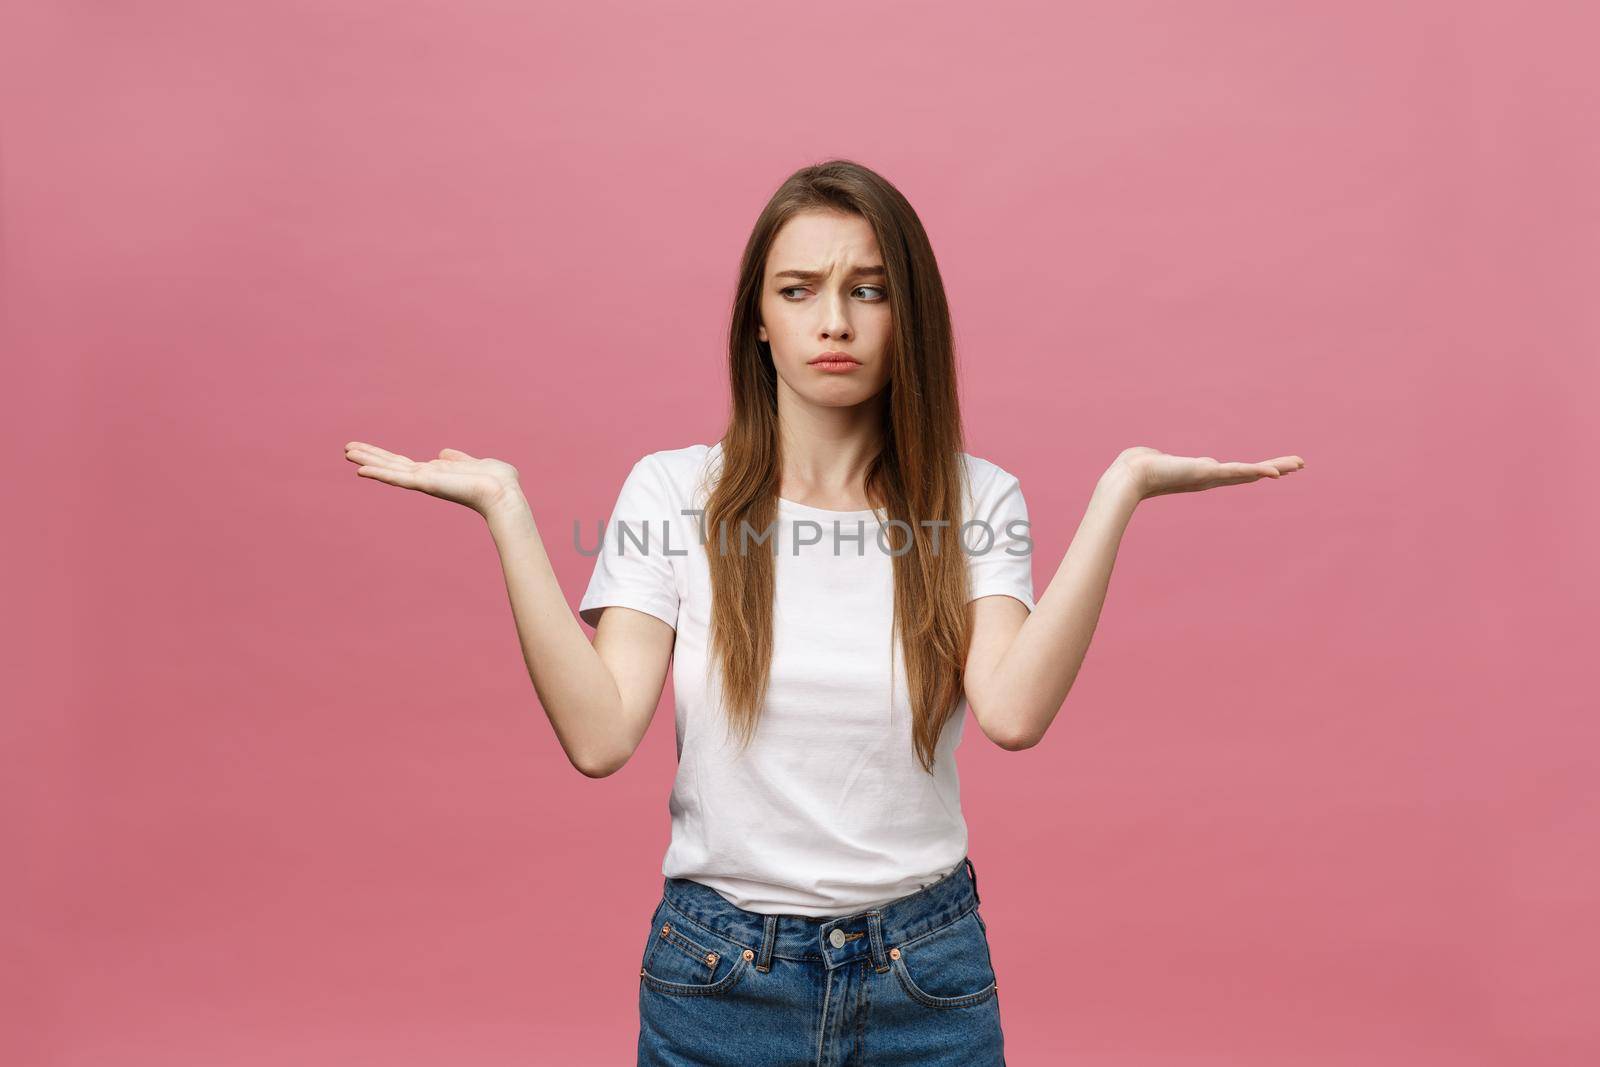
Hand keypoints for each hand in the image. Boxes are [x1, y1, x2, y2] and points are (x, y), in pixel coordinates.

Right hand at [343, 441, 524, 516]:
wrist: (504, 494)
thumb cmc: (499, 482)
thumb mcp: (476, 464)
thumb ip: (458, 459)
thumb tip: (443, 453)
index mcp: (437, 473)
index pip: (404, 464)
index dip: (385, 457)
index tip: (368, 450)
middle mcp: (427, 478)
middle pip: (391, 465)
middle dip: (370, 456)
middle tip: (346, 448)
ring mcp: (425, 481)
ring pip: (390, 469)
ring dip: (368, 460)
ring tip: (347, 451)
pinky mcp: (427, 483)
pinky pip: (398, 478)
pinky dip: (379, 473)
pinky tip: (361, 469)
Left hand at [1110, 446, 1304, 500]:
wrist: (1133, 475)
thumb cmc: (1141, 467)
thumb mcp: (1160, 461)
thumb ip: (1163, 460)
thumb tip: (1159, 458)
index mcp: (1204, 474)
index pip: (1238, 471)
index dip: (1258, 469)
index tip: (1276, 468)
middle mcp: (1212, 478)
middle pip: (1250, 473)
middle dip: (1275, 468)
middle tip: (1300, 464)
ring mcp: (1211, 477)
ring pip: (1249, 472)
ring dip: (1274, 468)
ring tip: (1296, 465)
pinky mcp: (1207, 473)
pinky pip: (1236, 472)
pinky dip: (1255, 472)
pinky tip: (1272, 472)